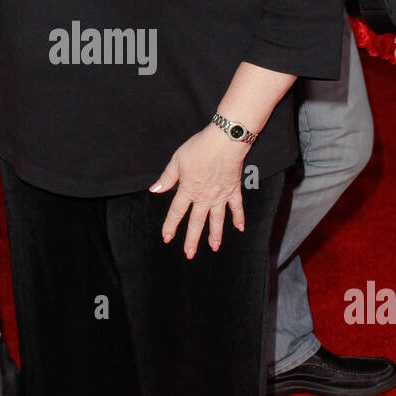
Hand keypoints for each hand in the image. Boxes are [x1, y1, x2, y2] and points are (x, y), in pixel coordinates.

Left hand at [150, 125, 246, 258]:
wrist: (224, 141)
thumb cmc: (199, 148)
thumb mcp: (177, 161)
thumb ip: (167, 178)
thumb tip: (154, 190)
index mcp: (188, 190)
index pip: (176, 212)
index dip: (170, 226)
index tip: (166, 238)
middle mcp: (204, 197)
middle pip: (196, 222)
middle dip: (192, 240)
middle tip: (189, 254)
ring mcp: (220, 195)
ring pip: (217, 220)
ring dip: (215, 235)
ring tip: (214, 248)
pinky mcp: (233, 190)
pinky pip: (237, 207)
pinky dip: (239, 218)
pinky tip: (240, 228)